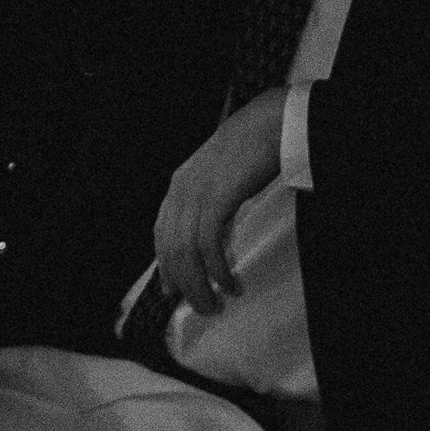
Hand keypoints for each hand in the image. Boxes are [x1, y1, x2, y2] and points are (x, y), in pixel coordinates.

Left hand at [153, 92, 287, 314]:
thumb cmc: (250, 148)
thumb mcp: (218, 174)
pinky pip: (208, 245)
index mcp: (179, 184)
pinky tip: (229, 284)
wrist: (268, 124)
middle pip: (170, 248)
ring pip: (186, 252)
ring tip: (212, 304)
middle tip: (200, 306)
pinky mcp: (216, 198)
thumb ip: (208, 197)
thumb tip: (209, 226)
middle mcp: (180, 190)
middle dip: (182, 283)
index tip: (171, 289)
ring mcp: (196, 193)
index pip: (161, 233)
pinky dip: (217, 270)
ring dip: (198, 284)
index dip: (165, 264)